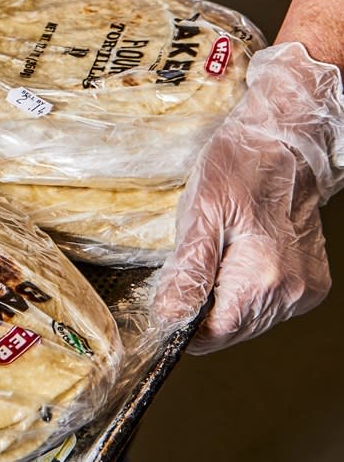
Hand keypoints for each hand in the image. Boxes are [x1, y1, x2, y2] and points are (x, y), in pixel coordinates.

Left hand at [153, 42, 341, 353]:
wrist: (280, 144)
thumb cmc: (239, 169)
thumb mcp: (200, 214)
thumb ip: (188, 271)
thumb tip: (170, 314)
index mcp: (262, 277)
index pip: (217, 333)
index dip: (186, 327)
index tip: (167, 309)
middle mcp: (290, 290)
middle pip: (234, 330)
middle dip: (203, 313)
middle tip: (185, 275)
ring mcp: (304, 288)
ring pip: (251, 321)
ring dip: (224, 303)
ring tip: (212, 261)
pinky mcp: (311, 283)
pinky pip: (269, 305)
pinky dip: (245, 293)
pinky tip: (234, 263)